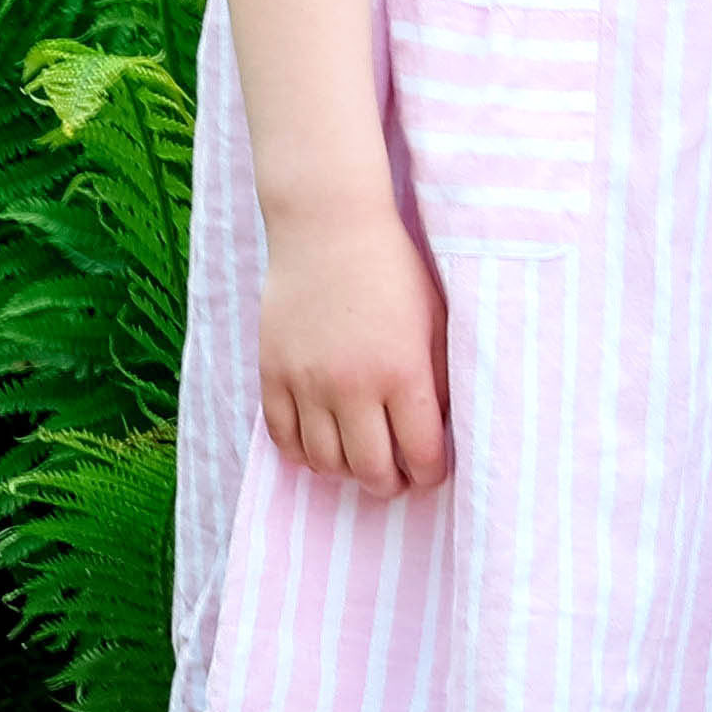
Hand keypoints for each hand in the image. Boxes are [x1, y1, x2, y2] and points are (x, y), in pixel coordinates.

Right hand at [256, 202, 453, 494]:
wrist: (328, 228)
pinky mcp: (271, 373)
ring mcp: (306, 382)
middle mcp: (352, 385)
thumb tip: (439, 431)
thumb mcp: (435, 321)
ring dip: (347, 472)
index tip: (432, 473)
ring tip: (360, 461)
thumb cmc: (393, 270)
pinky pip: (283, 438)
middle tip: (396, 479)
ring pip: (324, 461)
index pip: (421, 453)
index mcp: (403, 372)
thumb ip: (438, 379)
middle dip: (389, 484)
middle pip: (370, 469)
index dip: (430, 474)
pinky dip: (303, 454)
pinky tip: (321, 447)